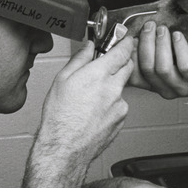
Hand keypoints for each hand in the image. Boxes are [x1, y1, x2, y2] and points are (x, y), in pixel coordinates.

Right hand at [37, 38, 133, 159]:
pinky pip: (119, 105)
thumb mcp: (62, 80)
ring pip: (122, 88)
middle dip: (121, 63)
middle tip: (107, 66)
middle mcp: (113, 88)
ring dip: (112, 87)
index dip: (126, 43)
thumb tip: (88, 48)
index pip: (122, 51)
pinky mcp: (121, 119)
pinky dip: (111, 104)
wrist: (65, 148)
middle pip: (128, 67)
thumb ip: (79, 59)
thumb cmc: (60, 117)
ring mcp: (120, 105)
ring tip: (91, 99)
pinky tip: (95, 112)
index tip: (125, 40)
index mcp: (98, 75)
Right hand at [129, 21, 187, 98]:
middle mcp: (164, 89)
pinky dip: (179, 48)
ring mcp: (181, 88)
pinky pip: (185, 65)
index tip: (131, 37)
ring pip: (163, 68)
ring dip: (160, 44)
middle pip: (147, 68)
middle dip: (146, 43)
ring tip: (162, 29)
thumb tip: (136, 33)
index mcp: (153, 84)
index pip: (133, 75)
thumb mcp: (166, 60)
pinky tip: (178, 36)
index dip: (129, 56)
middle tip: (149, 26)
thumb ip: (151, 51)